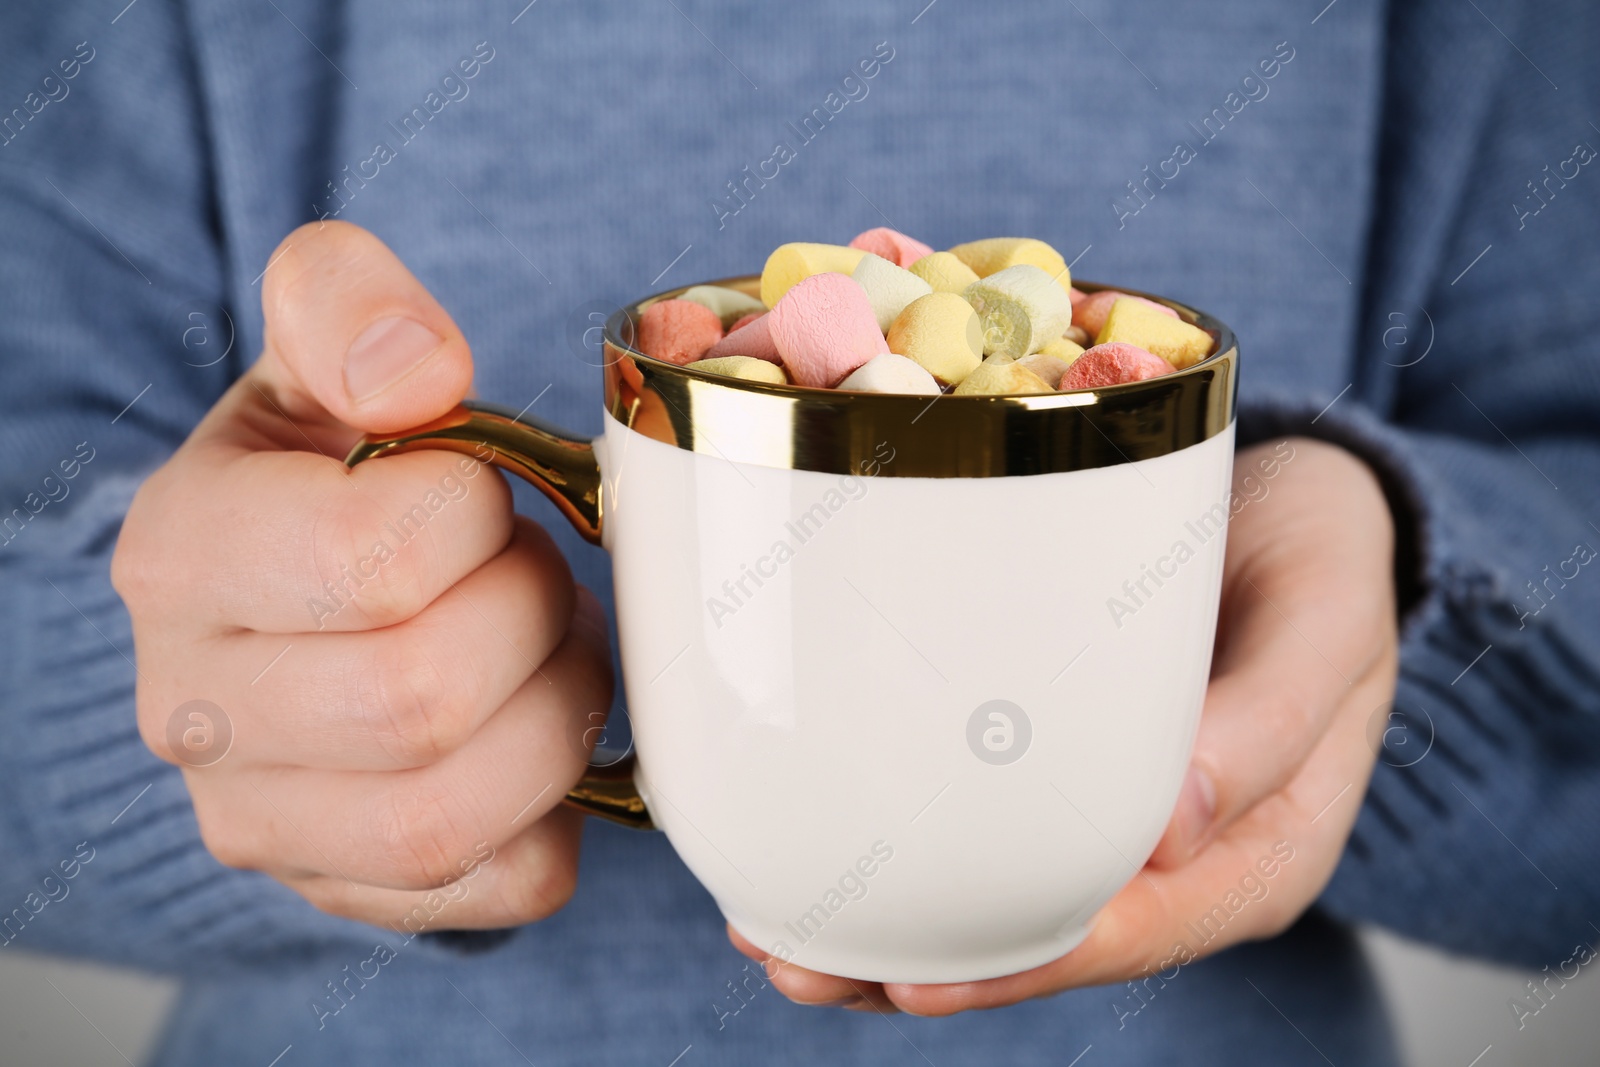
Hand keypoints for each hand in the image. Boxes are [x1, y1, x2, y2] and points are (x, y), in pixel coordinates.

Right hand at [113, 222, 609, 929]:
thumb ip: (345, 306)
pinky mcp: (350, 890)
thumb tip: (416, 370)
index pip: (376, 558)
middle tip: (532, 573)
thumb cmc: (324, 472)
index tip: (481, 494)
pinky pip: (506, 883)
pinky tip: (537, 732)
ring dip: (556, 714)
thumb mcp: (316, 356)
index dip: (479, 515)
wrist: (292, 599)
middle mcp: (197, 712)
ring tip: (550, 650)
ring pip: (457, 815)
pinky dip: (564, 808)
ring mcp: (266, 823)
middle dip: (528, 616)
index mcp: (182, 557)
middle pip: (421, 698)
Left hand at [730, 437, 1399, 1012]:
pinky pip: (999, 835)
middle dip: (925, 963)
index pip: (1132, 931)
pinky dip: (919, 853)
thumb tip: (1170, 832)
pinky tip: (838, 855)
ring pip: (1008, 903)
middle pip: (1048, 938)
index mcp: (1261, 851)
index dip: (1022, 964)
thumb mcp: (1326, 620)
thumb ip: (1271, 720)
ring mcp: (1130, 825)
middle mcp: (1189, 861)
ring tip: (777, 935)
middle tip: (798, 965)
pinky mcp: (1081, 774)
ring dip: (899, 927)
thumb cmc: (1324, 559)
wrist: (1309, 505)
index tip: (915, 975)